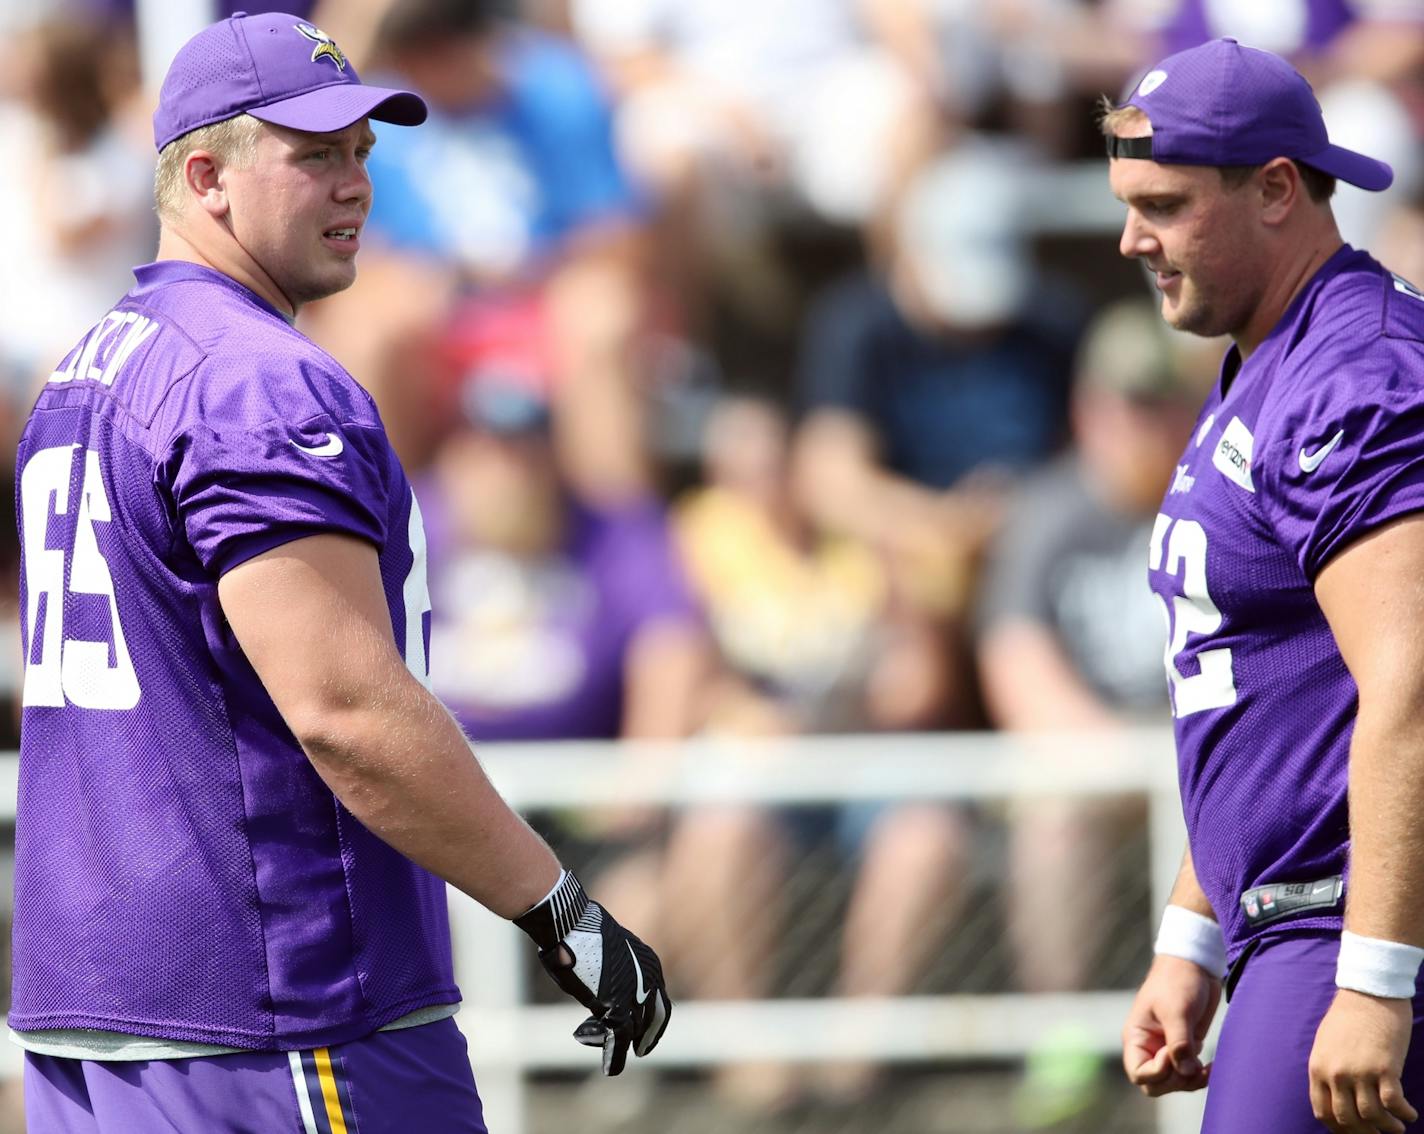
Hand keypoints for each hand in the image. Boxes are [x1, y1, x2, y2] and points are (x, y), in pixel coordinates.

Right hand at [514, 871, 671, 1074]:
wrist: (569, 922)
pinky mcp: (617, 1008)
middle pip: (654, 1019)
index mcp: (648, 963)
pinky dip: (614, 1057)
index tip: (643, 1033)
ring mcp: (635, 994)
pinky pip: (618, 1041)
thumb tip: (601, 982)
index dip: (653, 1021)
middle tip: (640, 1051)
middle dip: (646, 1037)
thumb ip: (613, 970)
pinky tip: (609, 1068)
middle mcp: (648, 980)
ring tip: (586, 1036)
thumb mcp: (606, 950)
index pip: (659, 1000)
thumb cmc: (579, 930)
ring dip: (613, 1042)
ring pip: (632, 1031)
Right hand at [1122, 954, 1219, 1095]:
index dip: (1156, 1072)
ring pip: (1174, 1082)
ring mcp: (1168, 1049)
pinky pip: (1190, 1074)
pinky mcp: (1186, 1048)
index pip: (1138, 1072)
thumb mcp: (1176, 1011)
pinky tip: (1212, 1066)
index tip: (1172, 1054)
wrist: (1195, 965)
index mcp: (1137, 1037)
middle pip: (1155, 1084)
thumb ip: (1179, 1043)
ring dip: (1191, 1081)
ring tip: (1207, 1068)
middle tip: (1193, 1065)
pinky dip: (1201, 1075)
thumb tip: (1186, 1072)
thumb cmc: (1178, 981)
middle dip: (1174, 1081)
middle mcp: (1150, 1047)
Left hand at [1309, 989, 1416, 1132]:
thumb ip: (1328, 1070)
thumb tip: (1336, 1095)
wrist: (1368, 995)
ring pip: (1372, 1116)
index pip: (1323, 1112)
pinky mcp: (1384, 1069)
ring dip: (1388, 1127)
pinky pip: (1393, 1103)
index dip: (1339, 1129)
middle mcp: (1336, 1074)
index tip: (1354, 1132)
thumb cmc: (1348, 1018)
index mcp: (1318, 1069)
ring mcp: (1360, 1072)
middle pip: (1348, 1119)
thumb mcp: (1326, 1045)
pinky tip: (1410, 1113)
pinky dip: (1403, 1113)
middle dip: (1364, 1133)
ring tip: (1398, 1128)